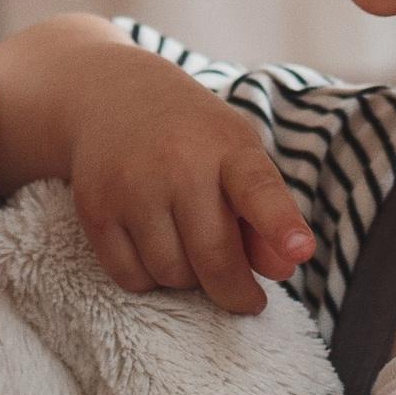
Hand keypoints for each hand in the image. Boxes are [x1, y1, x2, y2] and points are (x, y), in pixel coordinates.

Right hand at [0, 16, 314, 312]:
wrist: (113, 95)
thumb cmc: (193, 137)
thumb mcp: (238, 156)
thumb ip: (266, 213)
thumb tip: (284, 268)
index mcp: (228, 148)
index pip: (258, 190)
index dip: (280, 224)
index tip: (300, 250)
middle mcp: (178, 164)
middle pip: (214, 258)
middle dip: (235, 292)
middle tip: (247, 299)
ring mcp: (131, 187)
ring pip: (172, 275)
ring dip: (188, 278)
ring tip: (188, 245)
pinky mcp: (95, 209)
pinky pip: (132, 278)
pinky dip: (149, 278)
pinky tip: (154, 245)